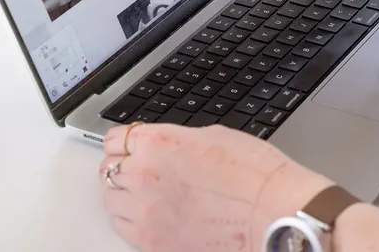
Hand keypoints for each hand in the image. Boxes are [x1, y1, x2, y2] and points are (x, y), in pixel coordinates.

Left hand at [99, 123, 332, 251]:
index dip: (125, 142)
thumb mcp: (212, 137)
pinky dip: (132, 220)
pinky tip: (152, 215)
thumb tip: (165, 148)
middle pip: (108, 169)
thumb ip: (176, 142)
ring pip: (111, 201)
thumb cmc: (254, 173)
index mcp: (158, 142)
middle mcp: (143, 175)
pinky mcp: (150, 241)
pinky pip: (123, 228)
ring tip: (148, 195)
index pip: (114, 139)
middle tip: (141, 170)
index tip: (129, 147)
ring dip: (124, 195)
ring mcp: (144, 211)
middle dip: (124, 167)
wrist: (271, 211)